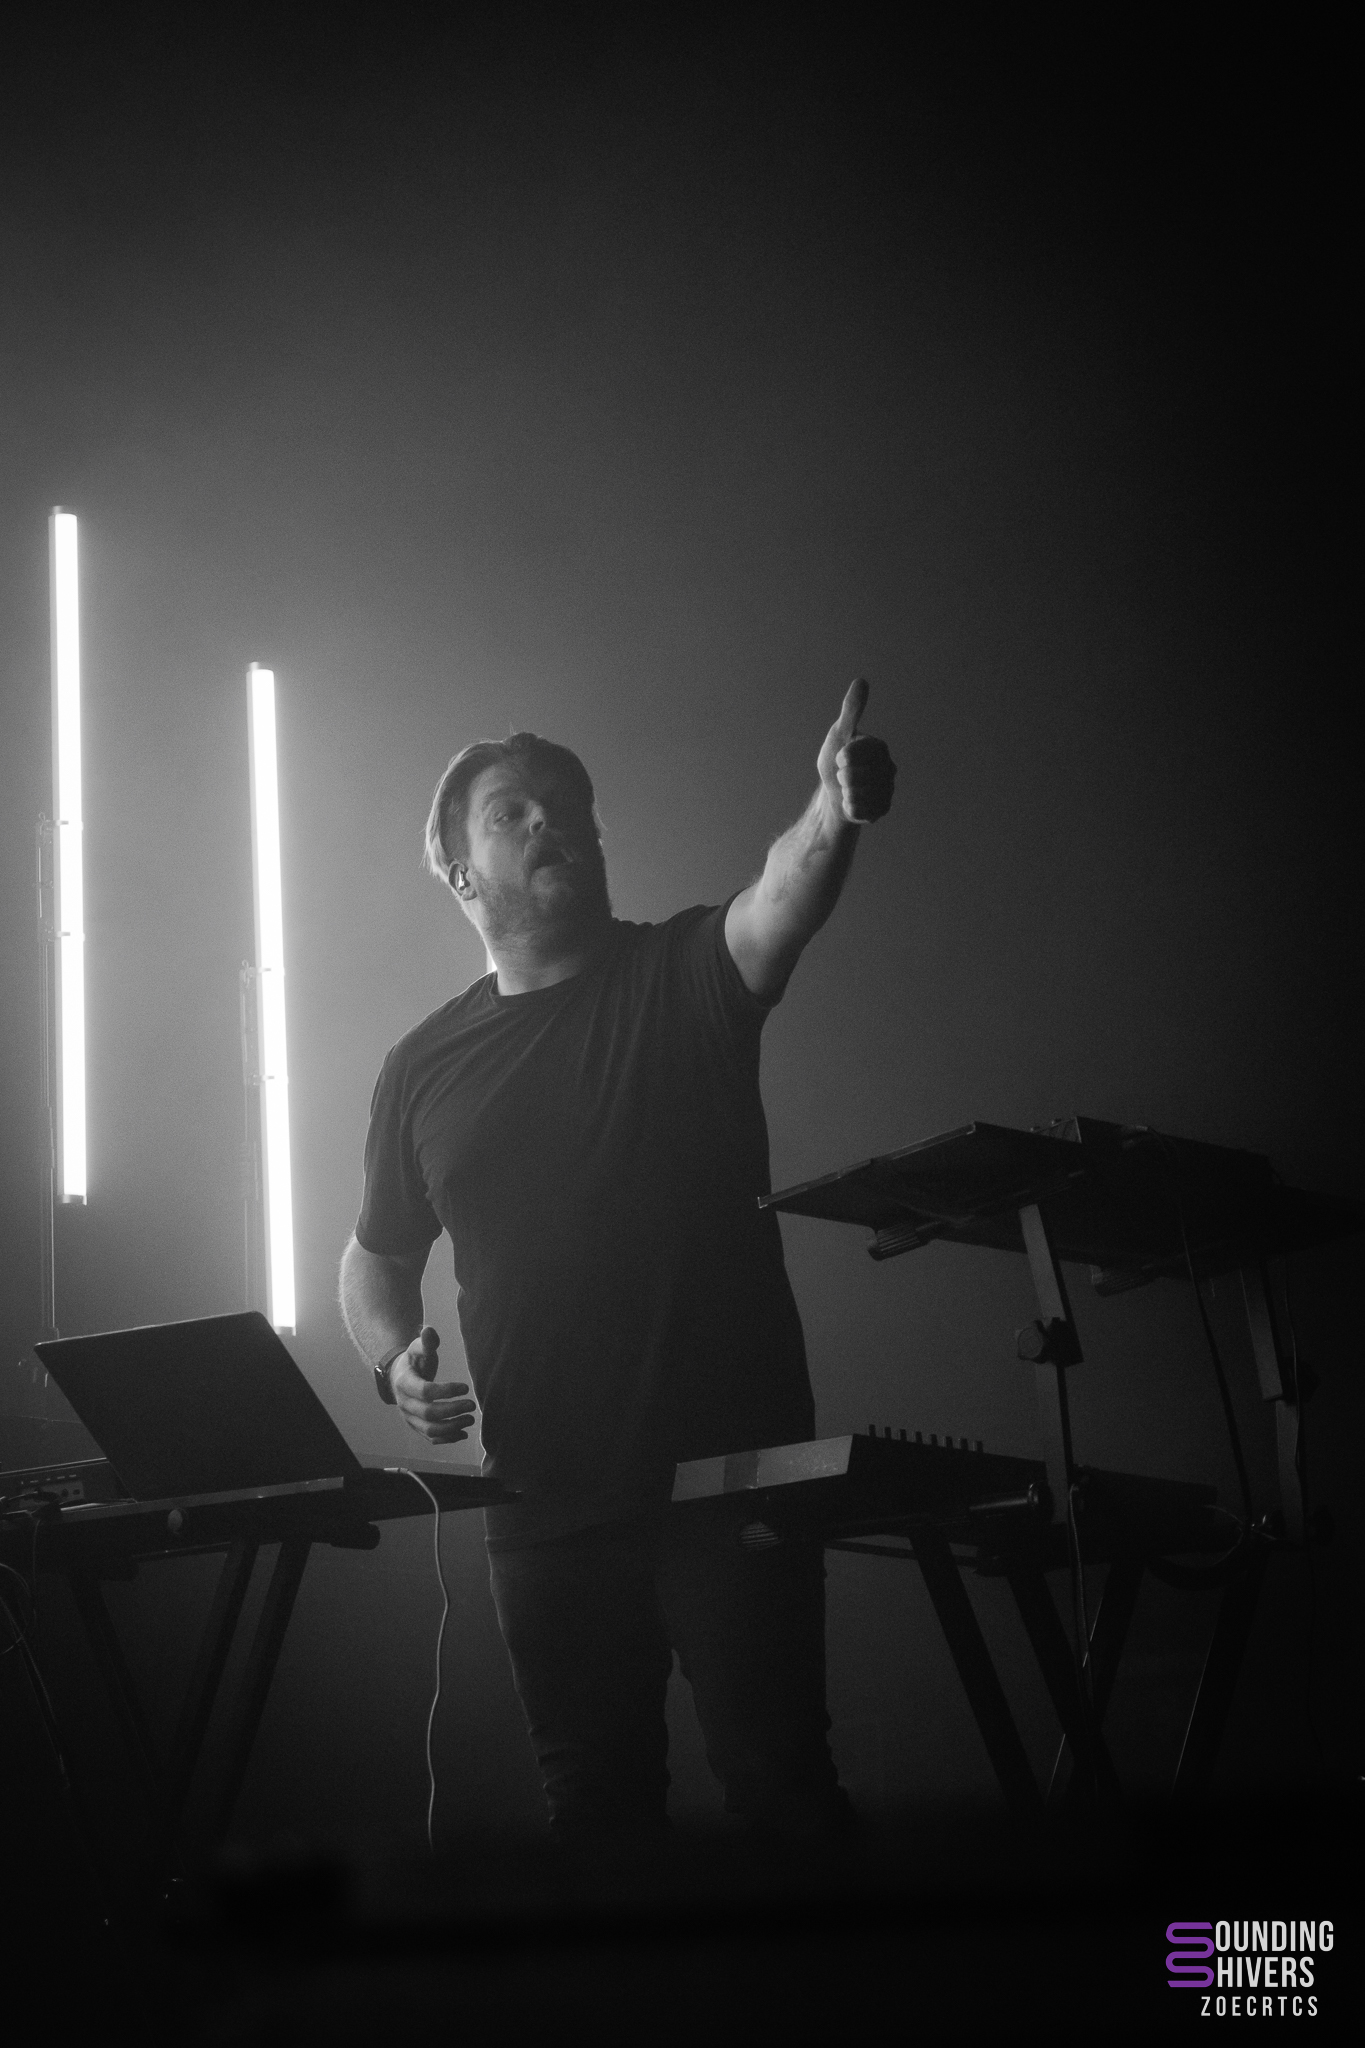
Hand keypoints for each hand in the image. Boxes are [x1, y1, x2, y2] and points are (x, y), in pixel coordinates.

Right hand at [389, 1326, 477, 1445]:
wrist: (397, 1377)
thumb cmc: (413, 1362)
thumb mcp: (417, 1349)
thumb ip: (426, 1342)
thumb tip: (429, 1330)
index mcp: (404, 1383)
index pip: (426, 1392)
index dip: (447, 1391)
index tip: (465, 1387)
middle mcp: (405, 1404)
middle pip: (429, 1414)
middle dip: (453, 1411)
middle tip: (472, 1405)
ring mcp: (409, 1418)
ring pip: (430, 1430)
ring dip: (452, 1427)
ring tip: (471, 1419)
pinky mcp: (416, 1427)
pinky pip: (430, 1438)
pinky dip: (447, 1439)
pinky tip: (463, 1433)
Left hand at [816, 678, 895, 824]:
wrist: (835, 792)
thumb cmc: (836, 760)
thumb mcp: (839, 733)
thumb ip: (851, 710)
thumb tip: (861, 680)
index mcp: (879, 748)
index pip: (853, 753)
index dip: (841, 757)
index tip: (841, 756)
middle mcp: (888, 768)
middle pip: (855, 776)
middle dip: (842, 776)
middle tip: (844, 774)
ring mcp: (887, 789)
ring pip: (857, 794)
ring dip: (845, 792)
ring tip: (849, 787)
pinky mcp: (882, 809)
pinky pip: (860, 810)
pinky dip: (850, 807)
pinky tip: (853, 801)